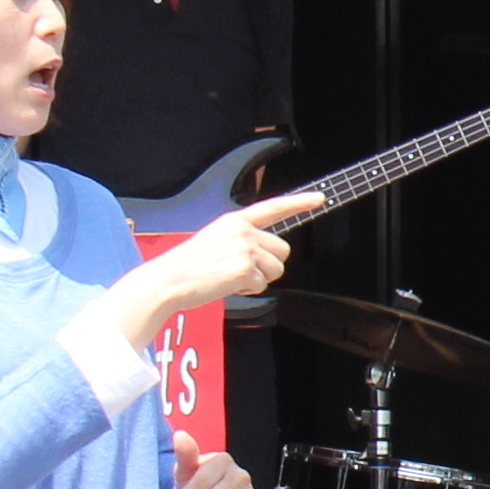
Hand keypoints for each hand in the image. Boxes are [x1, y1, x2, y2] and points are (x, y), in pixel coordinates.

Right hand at [127, 192, 318, 325]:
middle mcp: (243, 231)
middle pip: (283, 250)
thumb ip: (243, 239)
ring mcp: (245, 249)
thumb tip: (269, 252)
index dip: (299, 202)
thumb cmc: (191, 265)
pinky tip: (227, 285)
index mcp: (235, 221)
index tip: (319, 198)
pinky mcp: (245, 269)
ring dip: (259, 279)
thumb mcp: (217, 239)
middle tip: (240, 269)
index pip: (273, 207)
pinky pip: (262, 285)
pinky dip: (248, 290)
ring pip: (276, 270)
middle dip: (268, 264)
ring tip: (231, 276)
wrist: (170, 280)